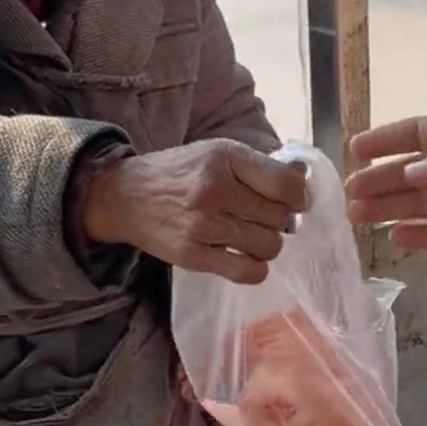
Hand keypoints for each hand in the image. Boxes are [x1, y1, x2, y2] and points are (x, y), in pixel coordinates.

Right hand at [75, 138, 310, 283]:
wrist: (122, 197)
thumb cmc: (176, 173)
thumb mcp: (216, 154)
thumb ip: (259, 166)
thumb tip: (303, 180)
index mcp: (223, 158)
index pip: (287, 185)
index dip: (298, 197)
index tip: (290, 201)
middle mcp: (214, 190)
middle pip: (281, 218)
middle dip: (278, 221)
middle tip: (261, 218)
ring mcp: (202, 226)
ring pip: (269, 246)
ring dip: (267, 244)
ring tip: (251, 237)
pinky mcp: (192, 255)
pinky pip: (247, 272)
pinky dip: (254, 268)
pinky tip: (244, 258)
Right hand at [343, 114, 426, 253]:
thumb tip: (412, 174)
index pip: (419, 135)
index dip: (387, 141)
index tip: (355, 150)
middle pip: (413, 173)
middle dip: (380, 181)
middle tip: (348, 193)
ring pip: (422, 204)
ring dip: (391, 208)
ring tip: (357, 215)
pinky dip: (420, 236)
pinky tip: (394, 237)